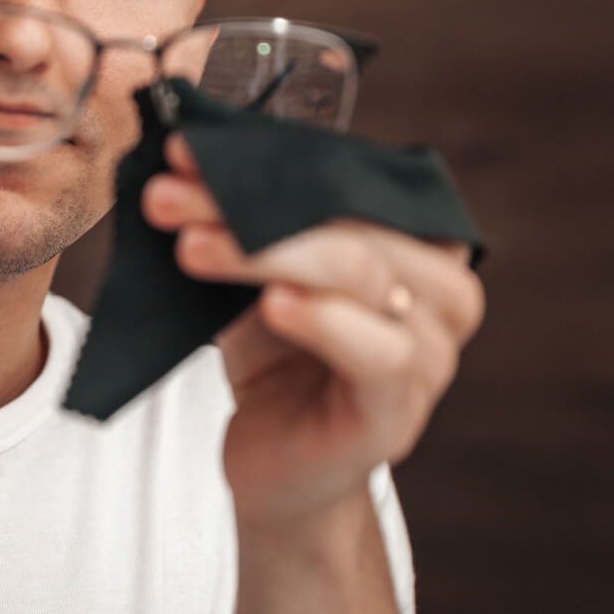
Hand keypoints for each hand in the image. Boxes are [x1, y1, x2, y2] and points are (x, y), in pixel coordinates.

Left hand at [140, 133, 485, 526]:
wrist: (275, 463)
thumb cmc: (277, 355)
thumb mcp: (263, 272)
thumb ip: (249, 217)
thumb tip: (187, 151)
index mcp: (419, 242)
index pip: (350, 180)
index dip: (271, 159)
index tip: (188, 149)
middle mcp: (443, 293)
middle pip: (350, 222)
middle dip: (251, 203)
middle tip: (170, 195)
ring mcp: (430, 356)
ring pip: (361, 274)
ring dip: (267, 251)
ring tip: (191, 245)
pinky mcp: (397, 414)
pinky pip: (376, 352)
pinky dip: (323, 319)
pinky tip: (274, 303)